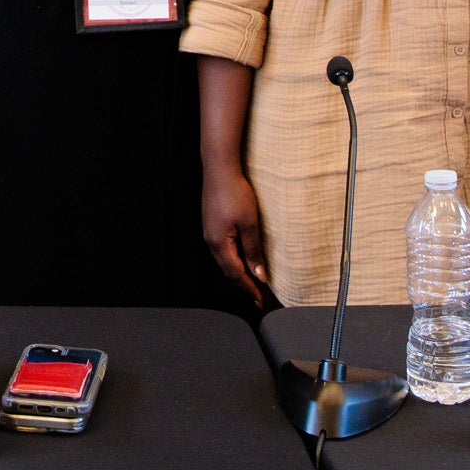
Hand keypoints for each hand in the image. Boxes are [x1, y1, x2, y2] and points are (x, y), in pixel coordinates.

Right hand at [201, 161, 268, 306]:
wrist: (219, 168)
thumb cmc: (234, 192)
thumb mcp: (250, 223)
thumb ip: (254, 251)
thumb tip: (259, 274)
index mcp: (218, 243)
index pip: (235, 274)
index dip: (249, 289)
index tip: (260, 301)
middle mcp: (210, 240)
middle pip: (227, 270)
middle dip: (243, 285)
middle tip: (258, 297)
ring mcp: (209, 232)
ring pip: (224, 260)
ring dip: (238, 272)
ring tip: (252, 281)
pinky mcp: (211, 224)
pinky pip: (222, 249)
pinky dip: (233, 259)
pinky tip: (242, 258)